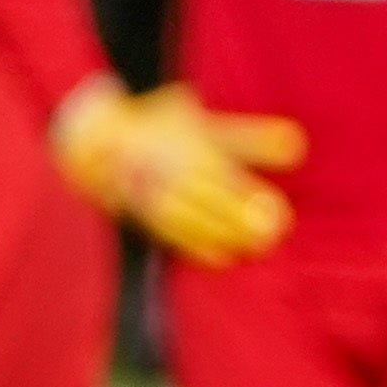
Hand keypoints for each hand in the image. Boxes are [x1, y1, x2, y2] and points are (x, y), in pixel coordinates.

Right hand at [54, 81, 302, 267]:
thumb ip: (249, 140)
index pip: (214, 168)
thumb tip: (298, 147)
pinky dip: (193, 246)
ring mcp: (146, 192)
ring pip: (182, 215)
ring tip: (255, 245)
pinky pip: (165, 232)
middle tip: (272, 230)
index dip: (241, 188)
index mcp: (179, 144)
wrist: (88, 143)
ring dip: (218, 232)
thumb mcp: (203, 126)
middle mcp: (161, 169)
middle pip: (200, 192)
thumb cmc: (160, 131)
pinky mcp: (137, 214)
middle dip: (235, 211)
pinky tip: (222, 259)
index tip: (275, 204)